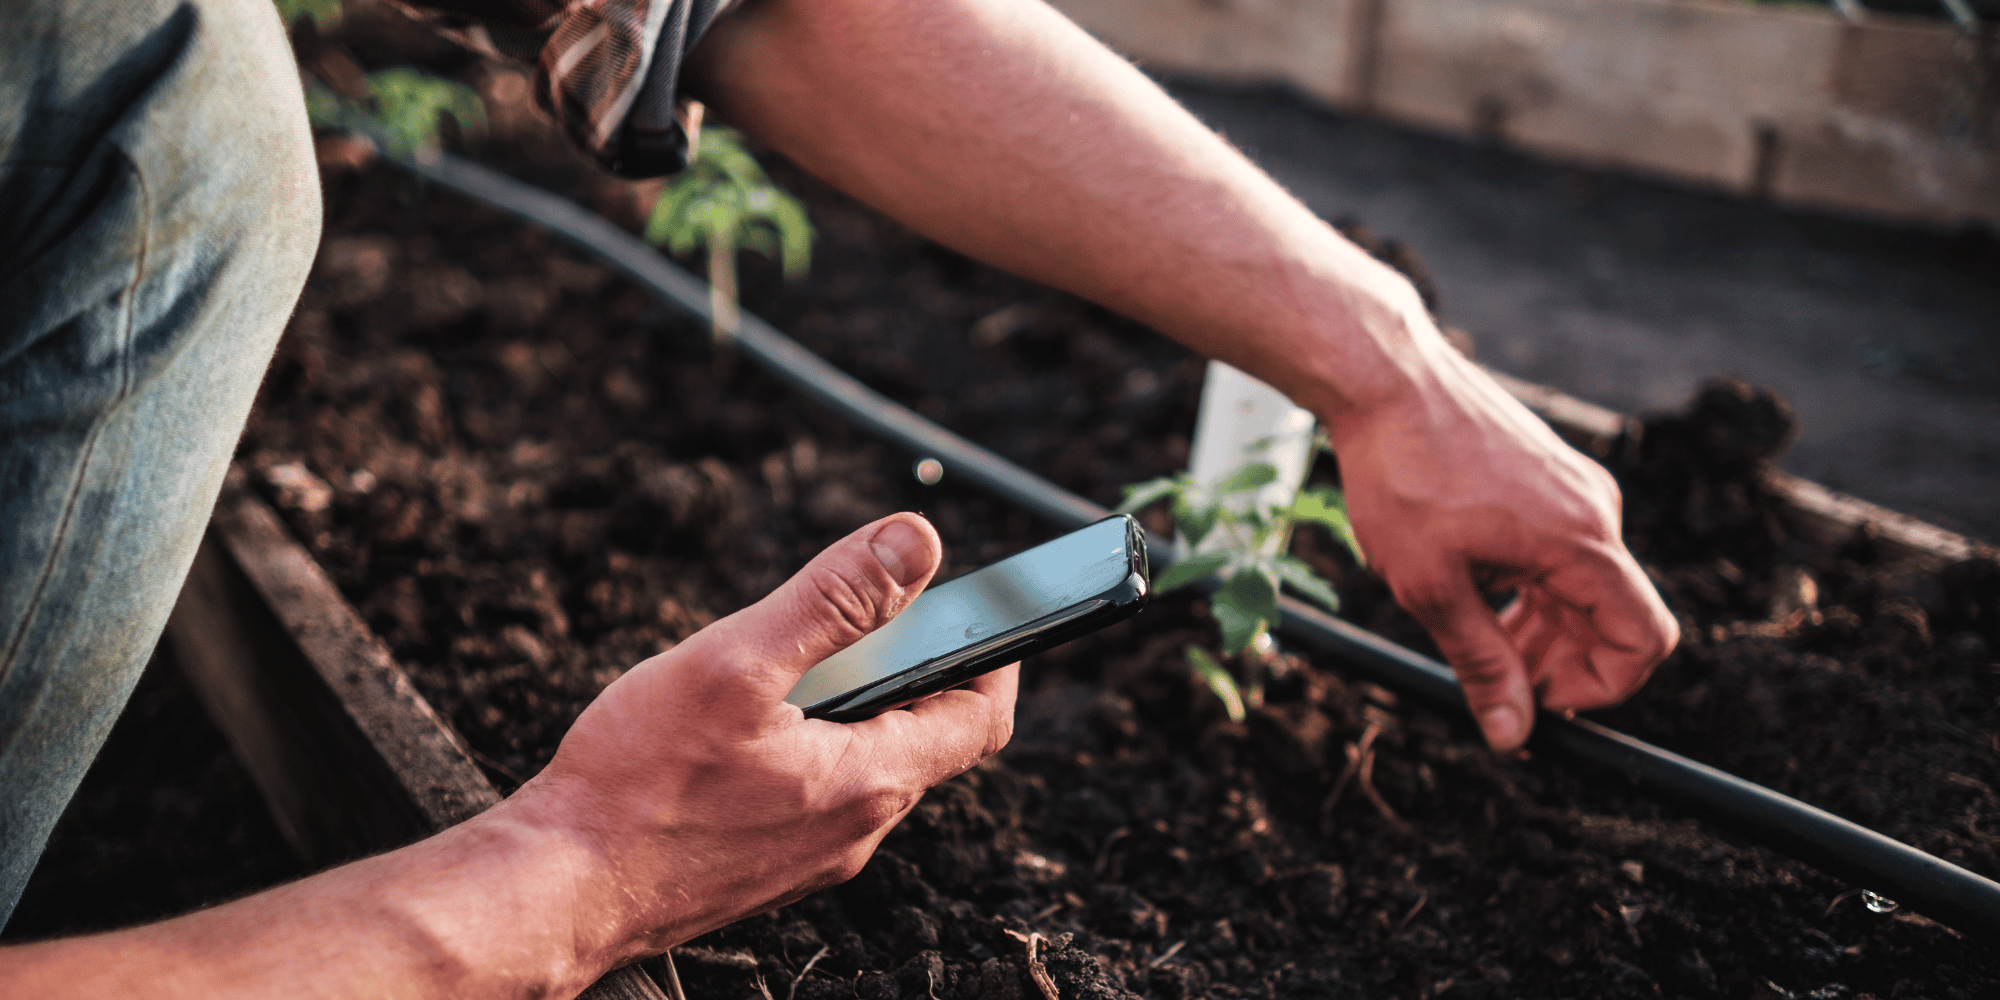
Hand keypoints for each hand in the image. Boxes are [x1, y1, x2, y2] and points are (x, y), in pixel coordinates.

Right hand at [505, 513, 1017, 970]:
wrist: (552, 892)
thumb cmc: (635, 786)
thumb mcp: (736, 663)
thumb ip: (833, 599)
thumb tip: (913, 542)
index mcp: (870, 780)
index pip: (982, 717)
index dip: (996, 655)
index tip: (985, 608)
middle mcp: (854, 830)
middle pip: (926, 739)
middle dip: (913, 670)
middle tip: (874, 614)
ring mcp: (810, 857)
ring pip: (865, 767)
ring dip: (854, 708)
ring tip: (796, 662)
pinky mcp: (765, 866)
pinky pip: (816, 796)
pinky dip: (810, 746)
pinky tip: (745, 725)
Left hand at [1326, 325, 1678, 750]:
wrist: (1385, 378)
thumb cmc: (1402, 473)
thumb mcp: (1431, 586)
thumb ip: (1480, 663)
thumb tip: (1512, 734)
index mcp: (1581, 541)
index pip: (1645, 639)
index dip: (1602, 689)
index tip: (1540, 701)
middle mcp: (1594, 513)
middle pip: (1612, 617)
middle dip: (1561, 663)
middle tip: (1493, 682)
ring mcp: (1574, 491)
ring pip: (1582, 586)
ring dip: (1541, 629)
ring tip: (1475, 640)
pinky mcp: (1548, 478)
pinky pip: (1560, 551)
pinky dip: (1530, 588)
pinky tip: (1474, 592)